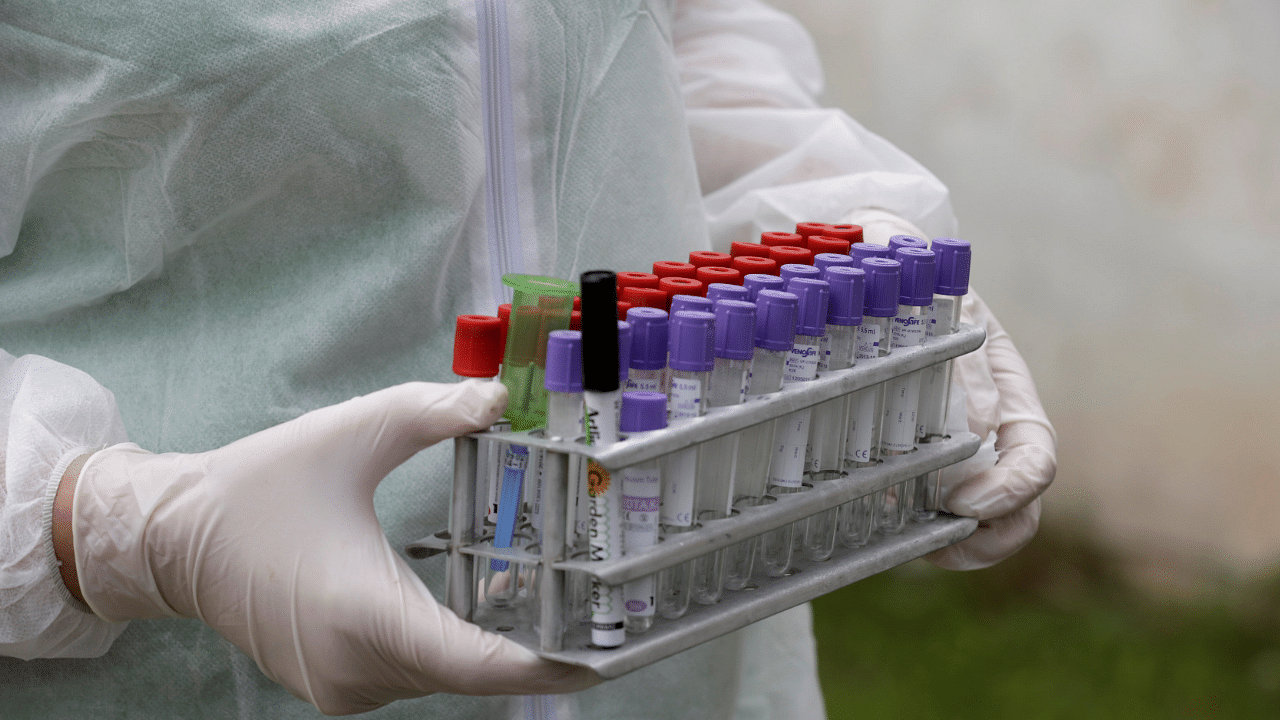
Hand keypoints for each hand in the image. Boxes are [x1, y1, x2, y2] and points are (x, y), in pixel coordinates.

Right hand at [66, 380, 597, 713]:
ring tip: (547, 603)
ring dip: (486, 643)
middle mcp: (351, 667)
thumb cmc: (261, 485)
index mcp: (361, 613)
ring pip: (439, 674)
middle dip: (526, 643)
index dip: (538, 664)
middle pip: (464, 668)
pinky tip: (480, 604)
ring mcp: (338, 686)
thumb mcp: (351, 433)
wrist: (178, 539)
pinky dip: (448, 647)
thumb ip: (431, 412)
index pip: (471, 662)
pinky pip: (411, 674)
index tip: (593, 659)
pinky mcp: (332, 687)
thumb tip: (497, 399)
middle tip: (587, 611)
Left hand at [845, 210, 1056, 570]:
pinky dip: (901, 527)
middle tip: (934, 543)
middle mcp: (988, 429)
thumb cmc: (914, 273)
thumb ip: (961, 362)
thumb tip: (980, 429)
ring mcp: (950, 448)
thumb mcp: (941, 305)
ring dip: (943, 542)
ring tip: (900, 541)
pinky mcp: (903, 458)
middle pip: (1014, 510)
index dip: (1009, 492)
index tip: (963, 503)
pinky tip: (869, 522)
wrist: (869, 258)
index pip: (1034, 460)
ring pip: (970, 521)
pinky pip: (917, 509)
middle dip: (984, 539)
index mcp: (1008, 391)